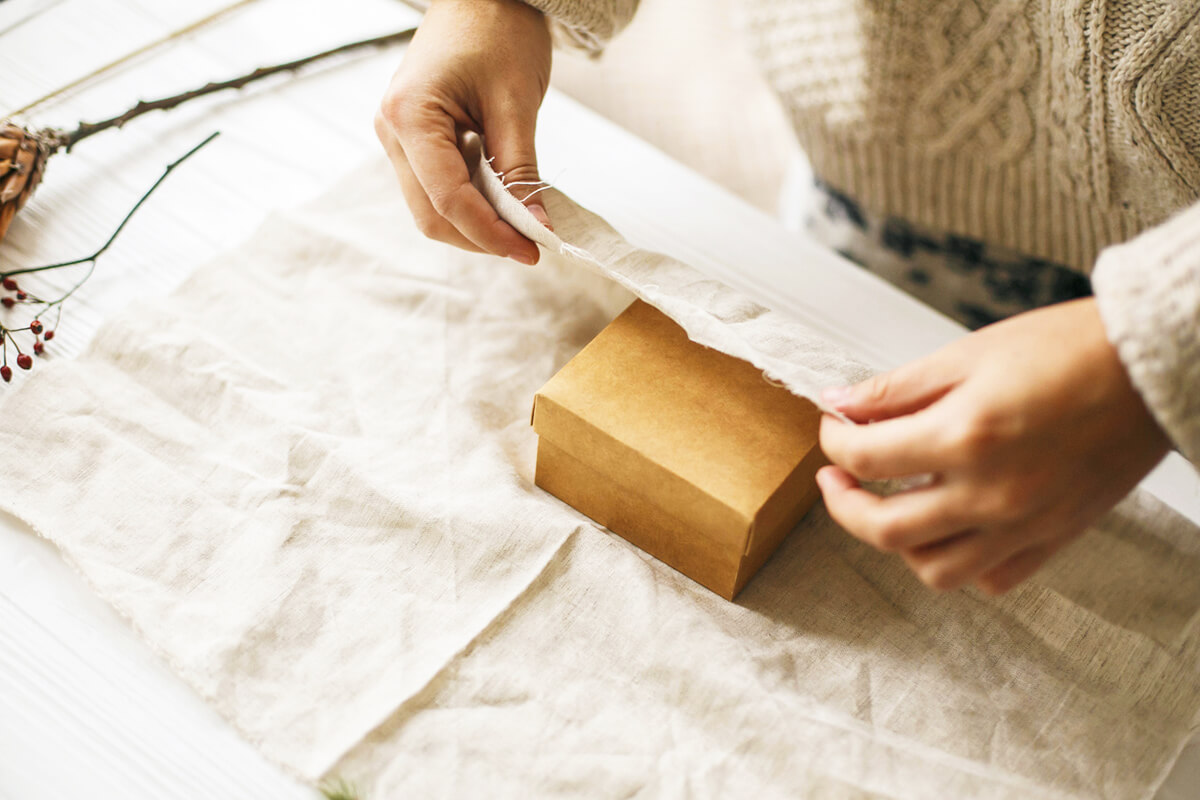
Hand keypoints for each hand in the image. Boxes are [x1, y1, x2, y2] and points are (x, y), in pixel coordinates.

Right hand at [375, 0, 551, 264]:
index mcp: (410, 116)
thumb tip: (537, 228)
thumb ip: (522, 171)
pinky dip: (471, 204)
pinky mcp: (413, 140)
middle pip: (431, 215)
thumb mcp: (516, 103)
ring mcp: (398, 137)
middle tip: (530, 245)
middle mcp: (392, 131)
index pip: (448, 199)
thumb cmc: (498, 30)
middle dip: (481, 238)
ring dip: (475, 225)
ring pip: (431, 209)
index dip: (491, 234)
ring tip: (521, 224)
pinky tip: (503, 202)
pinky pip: (436, 188)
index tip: (534, 250)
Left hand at [816, 298, 1170, 594]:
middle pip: (884, 528)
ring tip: (888, 506)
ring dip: (896, 542)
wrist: (1152, 367)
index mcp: (965, 437)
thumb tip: (840, 405)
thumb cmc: (1070, 349)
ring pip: (933, 569)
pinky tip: (948, 527)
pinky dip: (959, 561)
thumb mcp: (968, 353)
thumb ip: (896, 389)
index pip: (865, 457)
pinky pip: (990, 578)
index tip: (834, 425)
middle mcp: (992, 493)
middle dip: (843, 502)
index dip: (834, 440)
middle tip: (836, 478)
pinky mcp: (1054, 537)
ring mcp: (1024, 524)